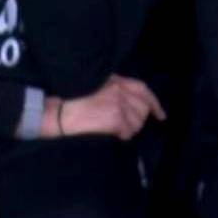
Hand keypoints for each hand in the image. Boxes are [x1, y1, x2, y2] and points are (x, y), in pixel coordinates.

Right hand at [41, 75, 166, 140]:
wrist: (57, 115)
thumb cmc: (69, 104)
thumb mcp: (93, 88)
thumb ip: (112, 91)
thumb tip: (131, 106)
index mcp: (114, 81)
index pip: (142, 89)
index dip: (153, 103)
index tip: (160, 115)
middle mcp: (119, 90)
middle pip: (142, 108)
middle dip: (137, 120)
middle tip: (124, 128)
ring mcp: (118, 104)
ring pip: (137, 122)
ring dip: (128, 130)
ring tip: (112, 130)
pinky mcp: (116, 118)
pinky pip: (128, 132)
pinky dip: (121, 136)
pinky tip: (109, 134)